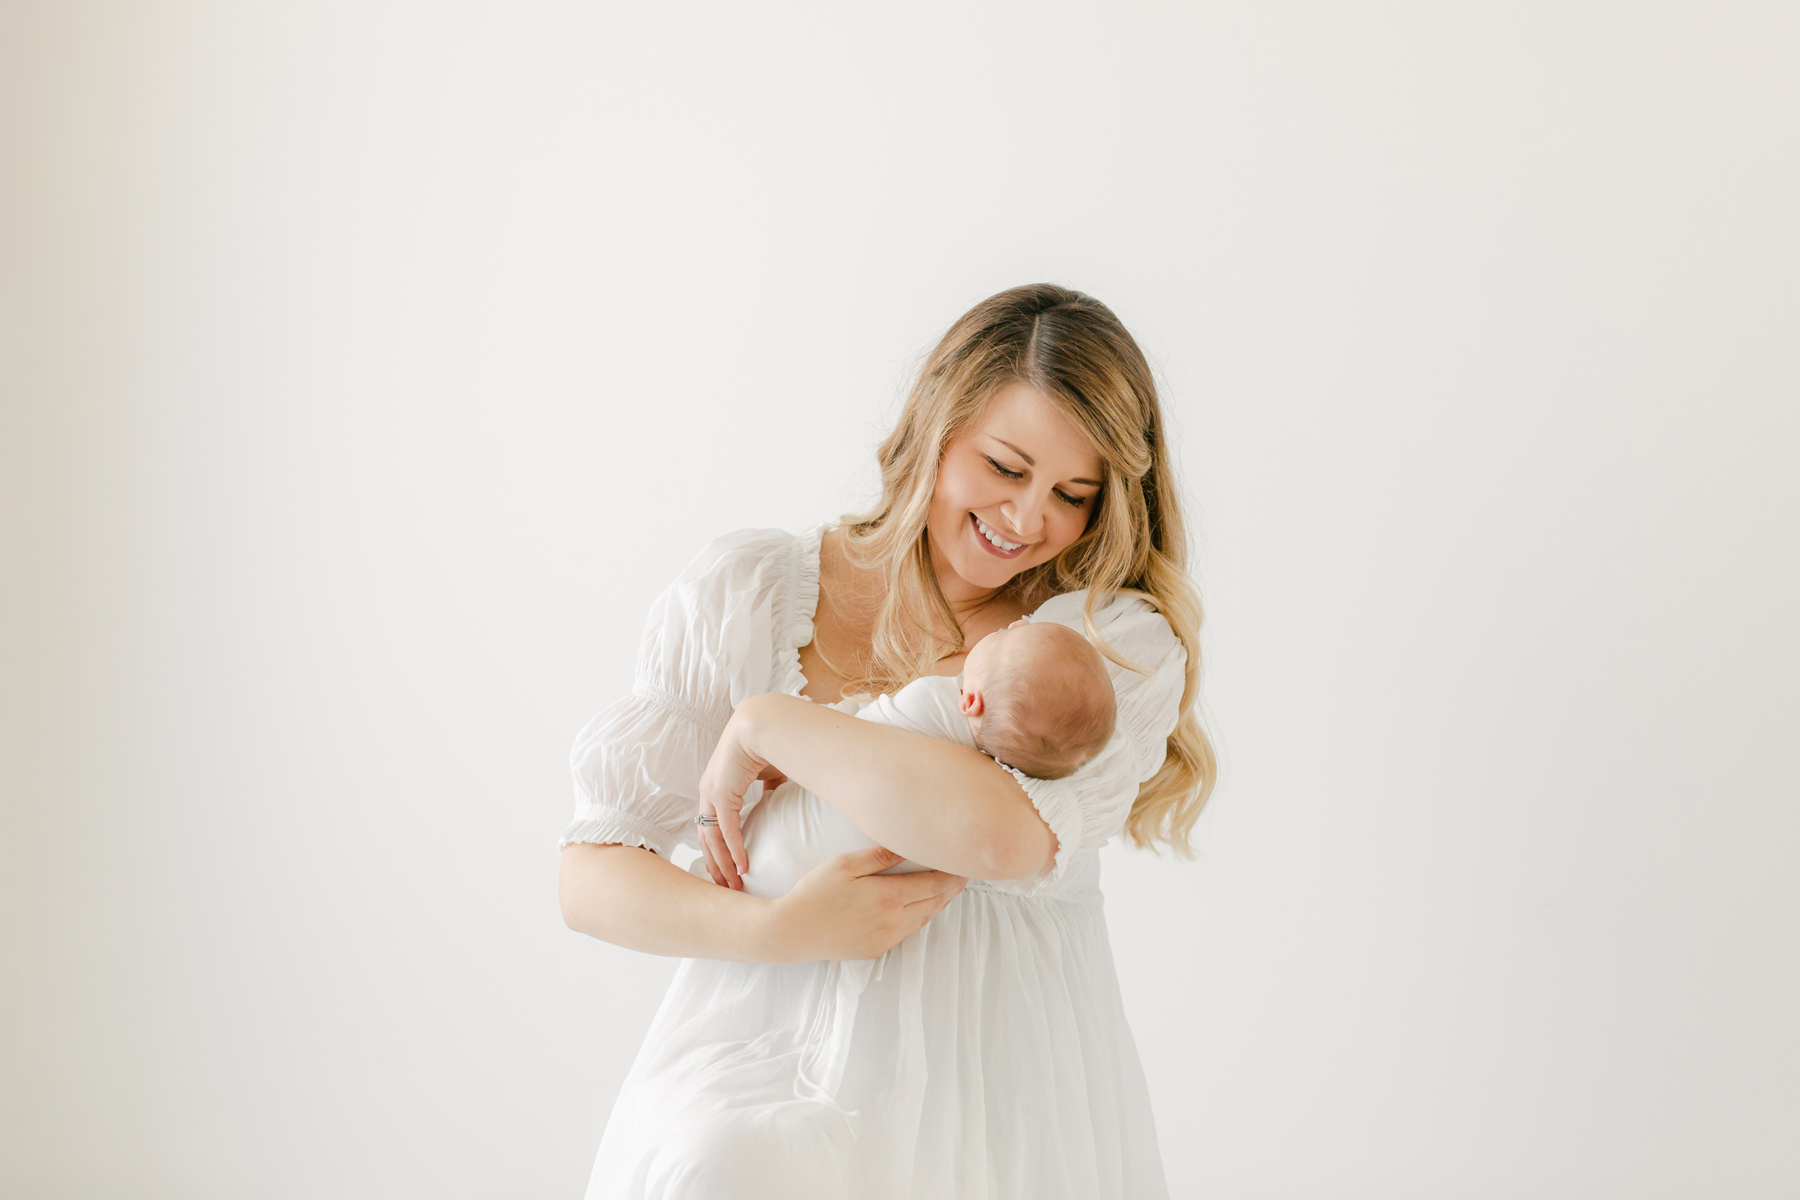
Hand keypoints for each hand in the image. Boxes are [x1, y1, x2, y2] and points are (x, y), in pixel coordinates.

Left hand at [697, 706, 786, 890]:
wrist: (762, 725)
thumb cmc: (768, 744)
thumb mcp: (768, 774)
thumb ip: (768, 790)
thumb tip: (774, 801)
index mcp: (716, 787)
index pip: (711, 826)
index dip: (718, 848)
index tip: (727, 867)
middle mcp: (708, 793)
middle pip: (706, 838)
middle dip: (715, 864)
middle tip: (724, 886)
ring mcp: (711, 794)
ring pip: (713, 839)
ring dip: (723, 863)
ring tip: (733, 884)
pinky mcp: (721, 794)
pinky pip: (726, 830)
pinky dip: (734, 850)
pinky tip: (741, 867)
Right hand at [762, 846, 966, 962]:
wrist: (792, 931)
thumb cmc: (815, 892)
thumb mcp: (845, 864)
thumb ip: (880, 855)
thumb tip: (909, 844)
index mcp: (889, 897)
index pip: (935, 885)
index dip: (954, 875)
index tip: (966, 864)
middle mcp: (895, 921)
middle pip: (935, 903)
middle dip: (952, 888)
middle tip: (965, 873)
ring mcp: (887, 938)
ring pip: (924, 919)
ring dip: (939, 903)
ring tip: (948, 888)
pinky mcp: (877, 949)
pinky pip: (908, 931)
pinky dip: (921, 917)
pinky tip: (920, 907)